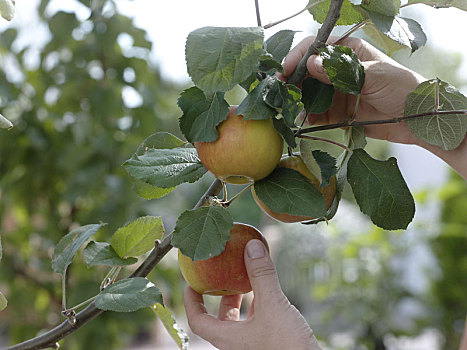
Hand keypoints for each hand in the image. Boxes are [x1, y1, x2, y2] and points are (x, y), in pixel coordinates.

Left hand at [184, 239, 321, 349]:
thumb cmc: (288, 346)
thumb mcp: (273, 306)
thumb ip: (261, 275)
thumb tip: (251, 246)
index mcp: (228, 339)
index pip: (197, 320)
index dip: (191, 301)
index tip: (191, 283)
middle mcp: (237, 345)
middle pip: (219, 319)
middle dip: (220, 296)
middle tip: (223, 276)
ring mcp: (253, 346)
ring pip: (239, 321)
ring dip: (241, 301)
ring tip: (247, 280)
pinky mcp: (269, 345)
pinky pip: (257, 324)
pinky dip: (258, 307)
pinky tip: (268, 294)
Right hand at [281, 36, 466, 178]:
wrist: (418, 119)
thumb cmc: (403, 88)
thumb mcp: (374, 76)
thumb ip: (342, 71)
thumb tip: (311, 64)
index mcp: (348, 53)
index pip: (315, 49)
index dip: (297, 58)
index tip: (285, 71)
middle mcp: (338, 71)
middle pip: (306, 72)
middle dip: (293, 83)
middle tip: (282, 94)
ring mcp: (336, 93)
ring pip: (308, 95)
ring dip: (298, 102)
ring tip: (292, 111)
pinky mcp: (336, 113)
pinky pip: (316, 115)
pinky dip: (308, 119)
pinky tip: (304, 122)